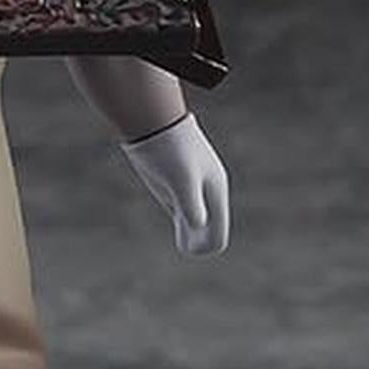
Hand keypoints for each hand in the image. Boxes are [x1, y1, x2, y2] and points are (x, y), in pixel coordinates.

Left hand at [119, 114, 229, 255]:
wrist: (150, 121)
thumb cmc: (167, 149)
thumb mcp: (180, 177)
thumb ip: (191, 203)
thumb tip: (198, 226)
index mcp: (215, 191)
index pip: (218, 232)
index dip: (206, 245)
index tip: (188, 247)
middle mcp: (206, 192)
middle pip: (210, 229)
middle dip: (198, 241)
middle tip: (186, 246)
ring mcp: (190, 188)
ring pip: (196, 221)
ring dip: (190, 234)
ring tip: (185, 242)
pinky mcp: (173, 184)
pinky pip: (183, 210)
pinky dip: (181, 222)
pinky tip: (178, 227)